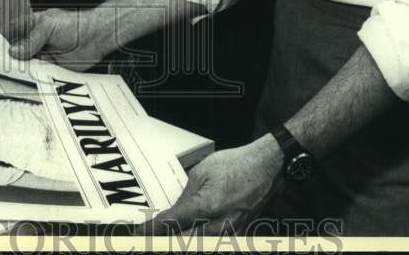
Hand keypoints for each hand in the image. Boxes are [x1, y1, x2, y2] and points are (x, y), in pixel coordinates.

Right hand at [8, 8, 111, 70]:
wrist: (96, 38)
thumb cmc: (74, 25)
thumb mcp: (48, 27)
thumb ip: (31, 40)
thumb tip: (14, 52)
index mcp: (33, 25)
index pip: (13, 32)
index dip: (3, 41)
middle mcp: (37, 41)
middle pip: (18, 51)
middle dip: (10, 58)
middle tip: (0, 65)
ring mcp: (43, 55)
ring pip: (26, 64)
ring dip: (21, 69)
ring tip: (11, 73)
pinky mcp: (52, 68)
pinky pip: (38, 74)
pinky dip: (32, 77)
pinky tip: (27, 79)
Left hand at [141, 137, 283, 234]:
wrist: (268, 166)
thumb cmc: (237, 164)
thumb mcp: (203, 172)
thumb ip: (186, 195)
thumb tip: (174, 212)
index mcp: (206, 206)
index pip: (172, 224)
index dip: (153, 231)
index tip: (140, 234)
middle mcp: (219, 225)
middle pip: (184, 242)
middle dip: (166, 241)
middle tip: (149, 239)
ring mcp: (230, 232)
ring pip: (200, 244)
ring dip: (183, 241)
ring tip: (167, 237)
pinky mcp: (238, 233)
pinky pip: (214, 240)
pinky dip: (199, 239)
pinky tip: (190, 234)